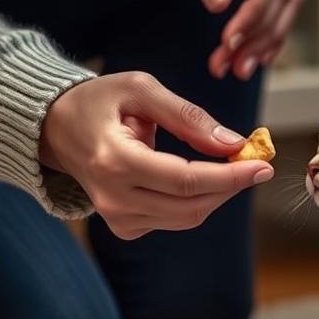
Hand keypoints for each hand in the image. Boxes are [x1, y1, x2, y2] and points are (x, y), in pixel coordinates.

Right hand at [39, 72, 273, 239]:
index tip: (263, 165)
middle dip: (231, 186)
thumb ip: (188, 116)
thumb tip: (233, 143)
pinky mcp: (124, 228)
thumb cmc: (99, 102)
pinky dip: (197, 200)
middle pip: (192, 206)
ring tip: (231, 164)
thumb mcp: (141, 90)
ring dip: (218, 193)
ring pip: (187, 217)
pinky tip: (199, 176)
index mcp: (114, 161)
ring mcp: (117, 218)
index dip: (230, 176)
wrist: (55, 129)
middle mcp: (113, 198)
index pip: (186, 180)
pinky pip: (175, 219)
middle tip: (257, 163)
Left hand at [117, 0, 303, 80]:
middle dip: (260, 34)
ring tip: (238, 70)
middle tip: (233, 67)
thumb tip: (221, 5)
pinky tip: (251, 59)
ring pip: (286, 4)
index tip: (229, 41)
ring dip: (266, 41)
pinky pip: (277, 8)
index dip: (254, 11)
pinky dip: (266, 36)